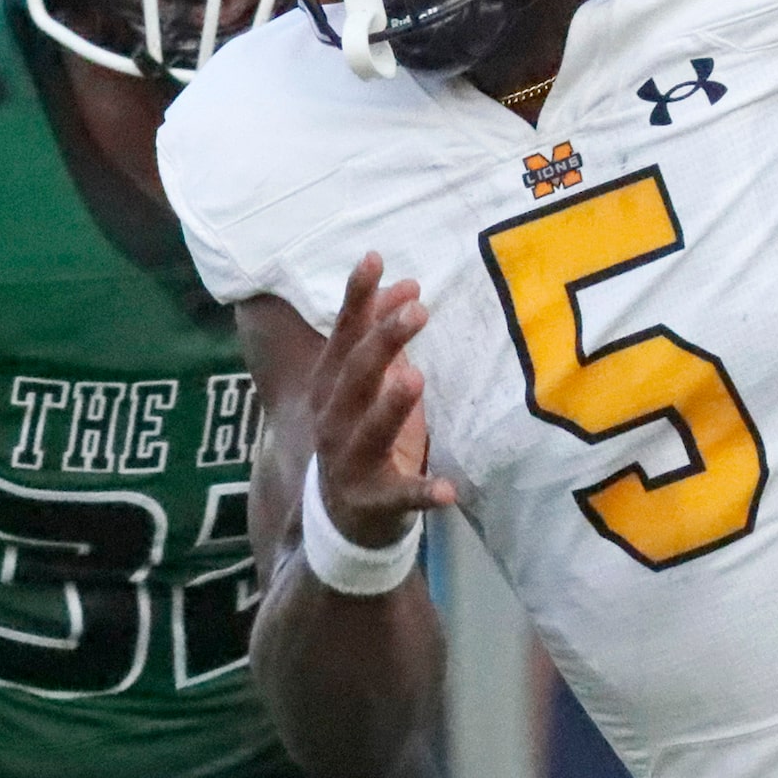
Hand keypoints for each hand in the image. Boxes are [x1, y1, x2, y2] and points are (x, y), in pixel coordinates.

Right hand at [309, 253, 457, 551]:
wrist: (343, 518)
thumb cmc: (363, 435)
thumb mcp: (369, 385)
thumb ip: (380, 339)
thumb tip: (404, 286)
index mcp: (330, 388)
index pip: (342, 337)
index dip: (357, 300)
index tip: (375, 260)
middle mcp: (332, 421)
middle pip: (355, 377)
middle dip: (382, 342)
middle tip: (418, 310)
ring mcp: (349, 464)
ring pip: (368, 432)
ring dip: (391, 407)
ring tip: (415, 379)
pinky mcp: (375, 501)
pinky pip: (402, 496)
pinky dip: (424, 492)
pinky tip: (448, 489)